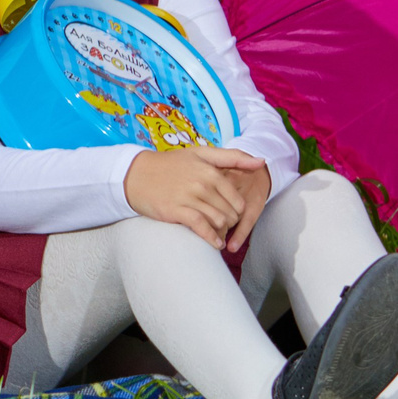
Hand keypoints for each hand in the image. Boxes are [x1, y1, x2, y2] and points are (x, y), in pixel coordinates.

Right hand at [123, 146, 268, 249]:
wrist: (136, 175)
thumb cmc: (170, 165)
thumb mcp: (200, 154)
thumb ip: (232, 157)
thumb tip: (261, 162)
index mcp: (210, 170)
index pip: (237, 199)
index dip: (237, 211)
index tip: (229, 214)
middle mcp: (202, 183)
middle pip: (230, 213)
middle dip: (230, 223)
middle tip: (222, 226)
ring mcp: (190, 198)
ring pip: (219, 221)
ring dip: (221, 232)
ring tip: (217, 233)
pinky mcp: (177, 211)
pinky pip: (202, 228)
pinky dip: (212, 239)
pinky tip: (214, 243)